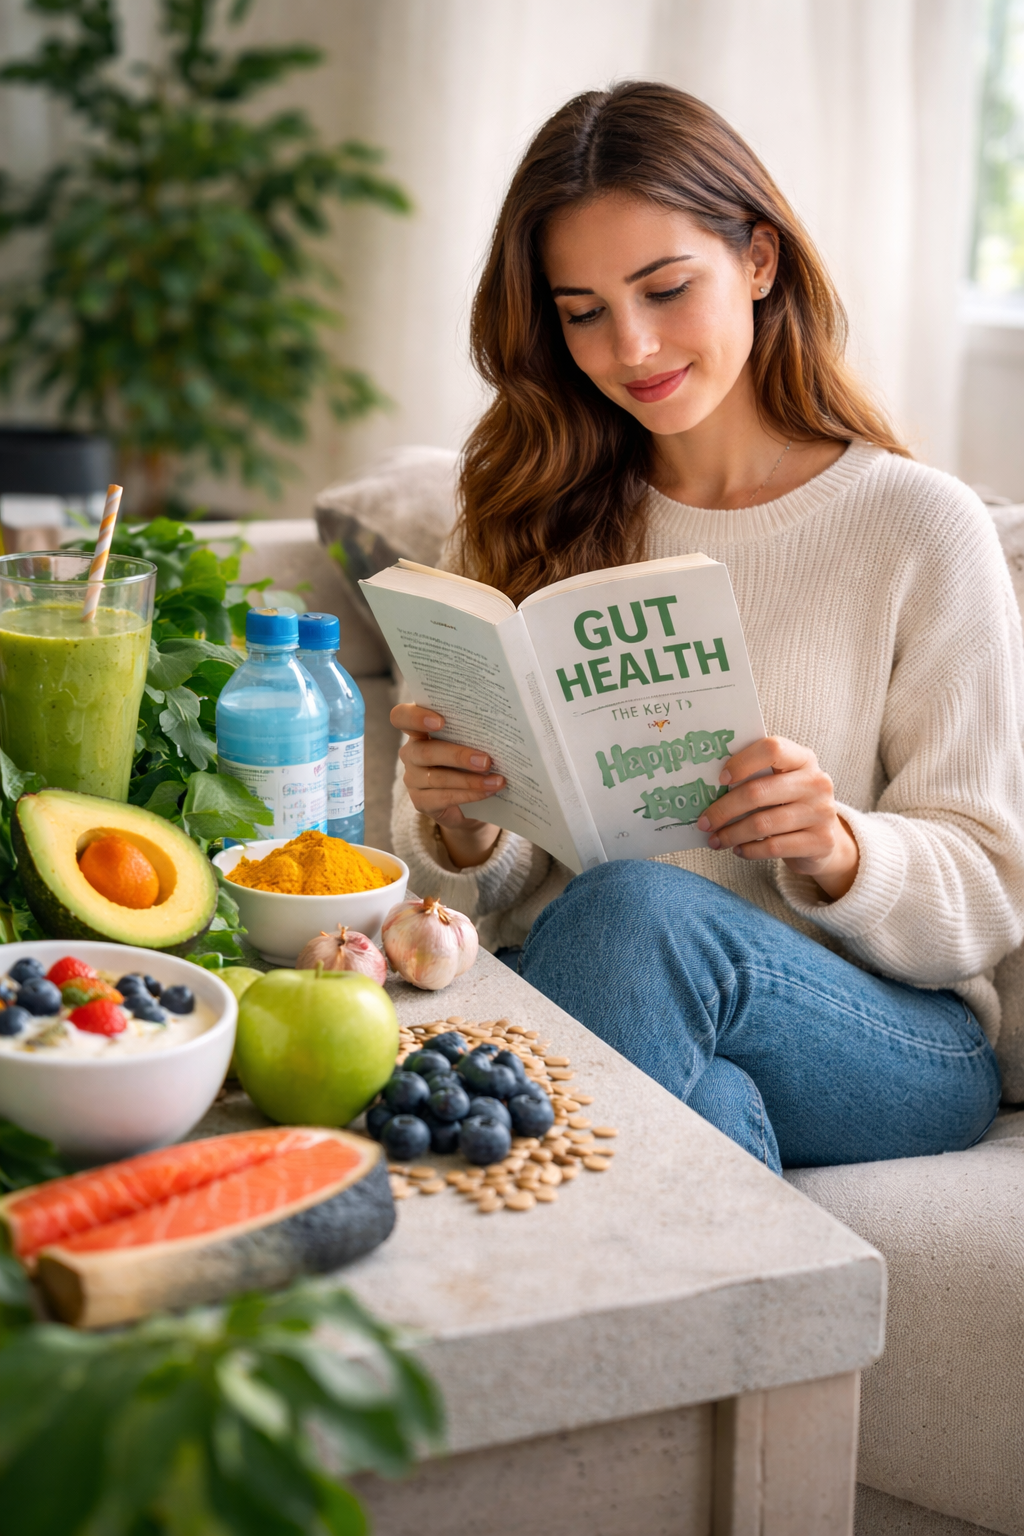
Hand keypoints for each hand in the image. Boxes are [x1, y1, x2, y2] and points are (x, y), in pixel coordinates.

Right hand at [391, 703, 502, 867]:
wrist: (469, 801)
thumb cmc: (470, 761)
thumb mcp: (469, 743)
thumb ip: (473, 734)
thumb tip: (500, 731)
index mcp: (419, 730)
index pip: (401, 717)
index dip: (416, 717)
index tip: (441, 721)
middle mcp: (410, 753)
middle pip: (426, 751)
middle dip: (458, 756)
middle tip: (486, 760)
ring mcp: (412, 778)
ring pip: (438, 777)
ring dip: (471, 780)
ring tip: (496, 780)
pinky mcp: (420, 801)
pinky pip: (444, 797)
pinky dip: (469, 794)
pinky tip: (488, 792)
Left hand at [696, 736, 858, 900]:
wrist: (823, 838)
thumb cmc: (790, 804)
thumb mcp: (780, 783)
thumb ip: (755, 776)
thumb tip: (707, 786)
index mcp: (803, 759)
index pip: (772, 749)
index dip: (742, 762)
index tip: (720, 780)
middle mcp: (816, 783)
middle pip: (758, 792)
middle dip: (723, 810)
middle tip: (704, 822)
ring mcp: (821, 813)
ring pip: (762, 824)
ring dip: (732, 834)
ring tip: (716, 840)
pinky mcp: (821, 842)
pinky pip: (774, 847)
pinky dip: (749, 850)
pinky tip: (738, 849)